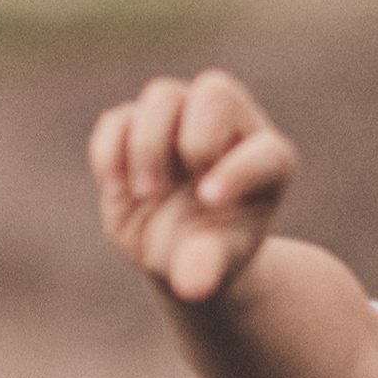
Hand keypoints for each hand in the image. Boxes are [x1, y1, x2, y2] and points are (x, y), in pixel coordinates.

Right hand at [90, 72, 295, 306]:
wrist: (177, 252)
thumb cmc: (211, 254)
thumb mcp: (215, 264)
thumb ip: (207, 267)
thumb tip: (192, 285)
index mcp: (268, 158)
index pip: (265, 150)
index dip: (238, 170)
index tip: (210, 201)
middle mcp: (227, 128)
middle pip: (214, 91)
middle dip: (189, 139)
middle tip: (178, 188)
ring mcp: (180, 122)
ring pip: (163, 96)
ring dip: (146, 144)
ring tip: (145, 193)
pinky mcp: (136, 129)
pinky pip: (118, 119)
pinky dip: (109, 152)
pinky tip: (116, 192)